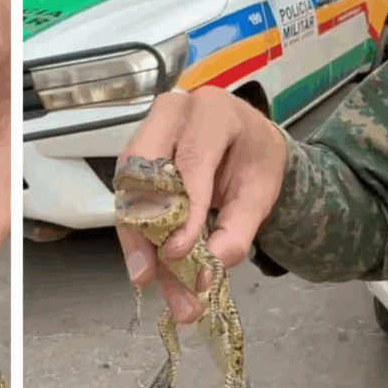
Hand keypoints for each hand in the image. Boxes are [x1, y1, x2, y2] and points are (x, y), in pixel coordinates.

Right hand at [116, 86, 286, 323]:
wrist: (248, 142)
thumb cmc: (254, 160)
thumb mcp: (259, 195)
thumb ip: (236, 232)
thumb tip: (205, 272)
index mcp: (212, 112)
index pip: (192, 160)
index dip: (183, 209)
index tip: (179, 254)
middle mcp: (171, 113)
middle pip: (143, 169)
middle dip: (144, 226)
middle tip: (148, 274)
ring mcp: (147, 130)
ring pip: (127, 184)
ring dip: (134, 235)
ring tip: (144, 276)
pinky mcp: (135, 154)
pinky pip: (127, 194)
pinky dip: (135, 230)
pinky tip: (143, 262)